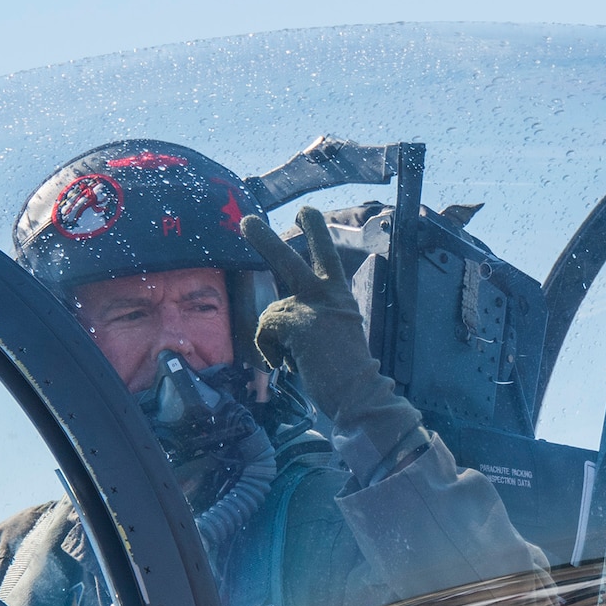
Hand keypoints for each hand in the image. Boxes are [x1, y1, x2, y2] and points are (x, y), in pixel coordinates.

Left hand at [240, 206, 421, 478]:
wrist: (360, 393)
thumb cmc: (345, 374)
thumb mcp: (333, 336)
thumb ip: (311, 320)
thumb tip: (278, 320)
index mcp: (341, 298)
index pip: (327, 259)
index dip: (317, 234)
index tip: (306, 212)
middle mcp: (330, 296)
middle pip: (291, 261)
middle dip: (265, 240)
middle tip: (245, 221)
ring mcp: (316, 308)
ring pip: (271, 310)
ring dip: (271, 338)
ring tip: (289, 360)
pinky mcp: (301, 324)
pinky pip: (267, 329)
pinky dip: (269, 349)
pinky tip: (285, 365)